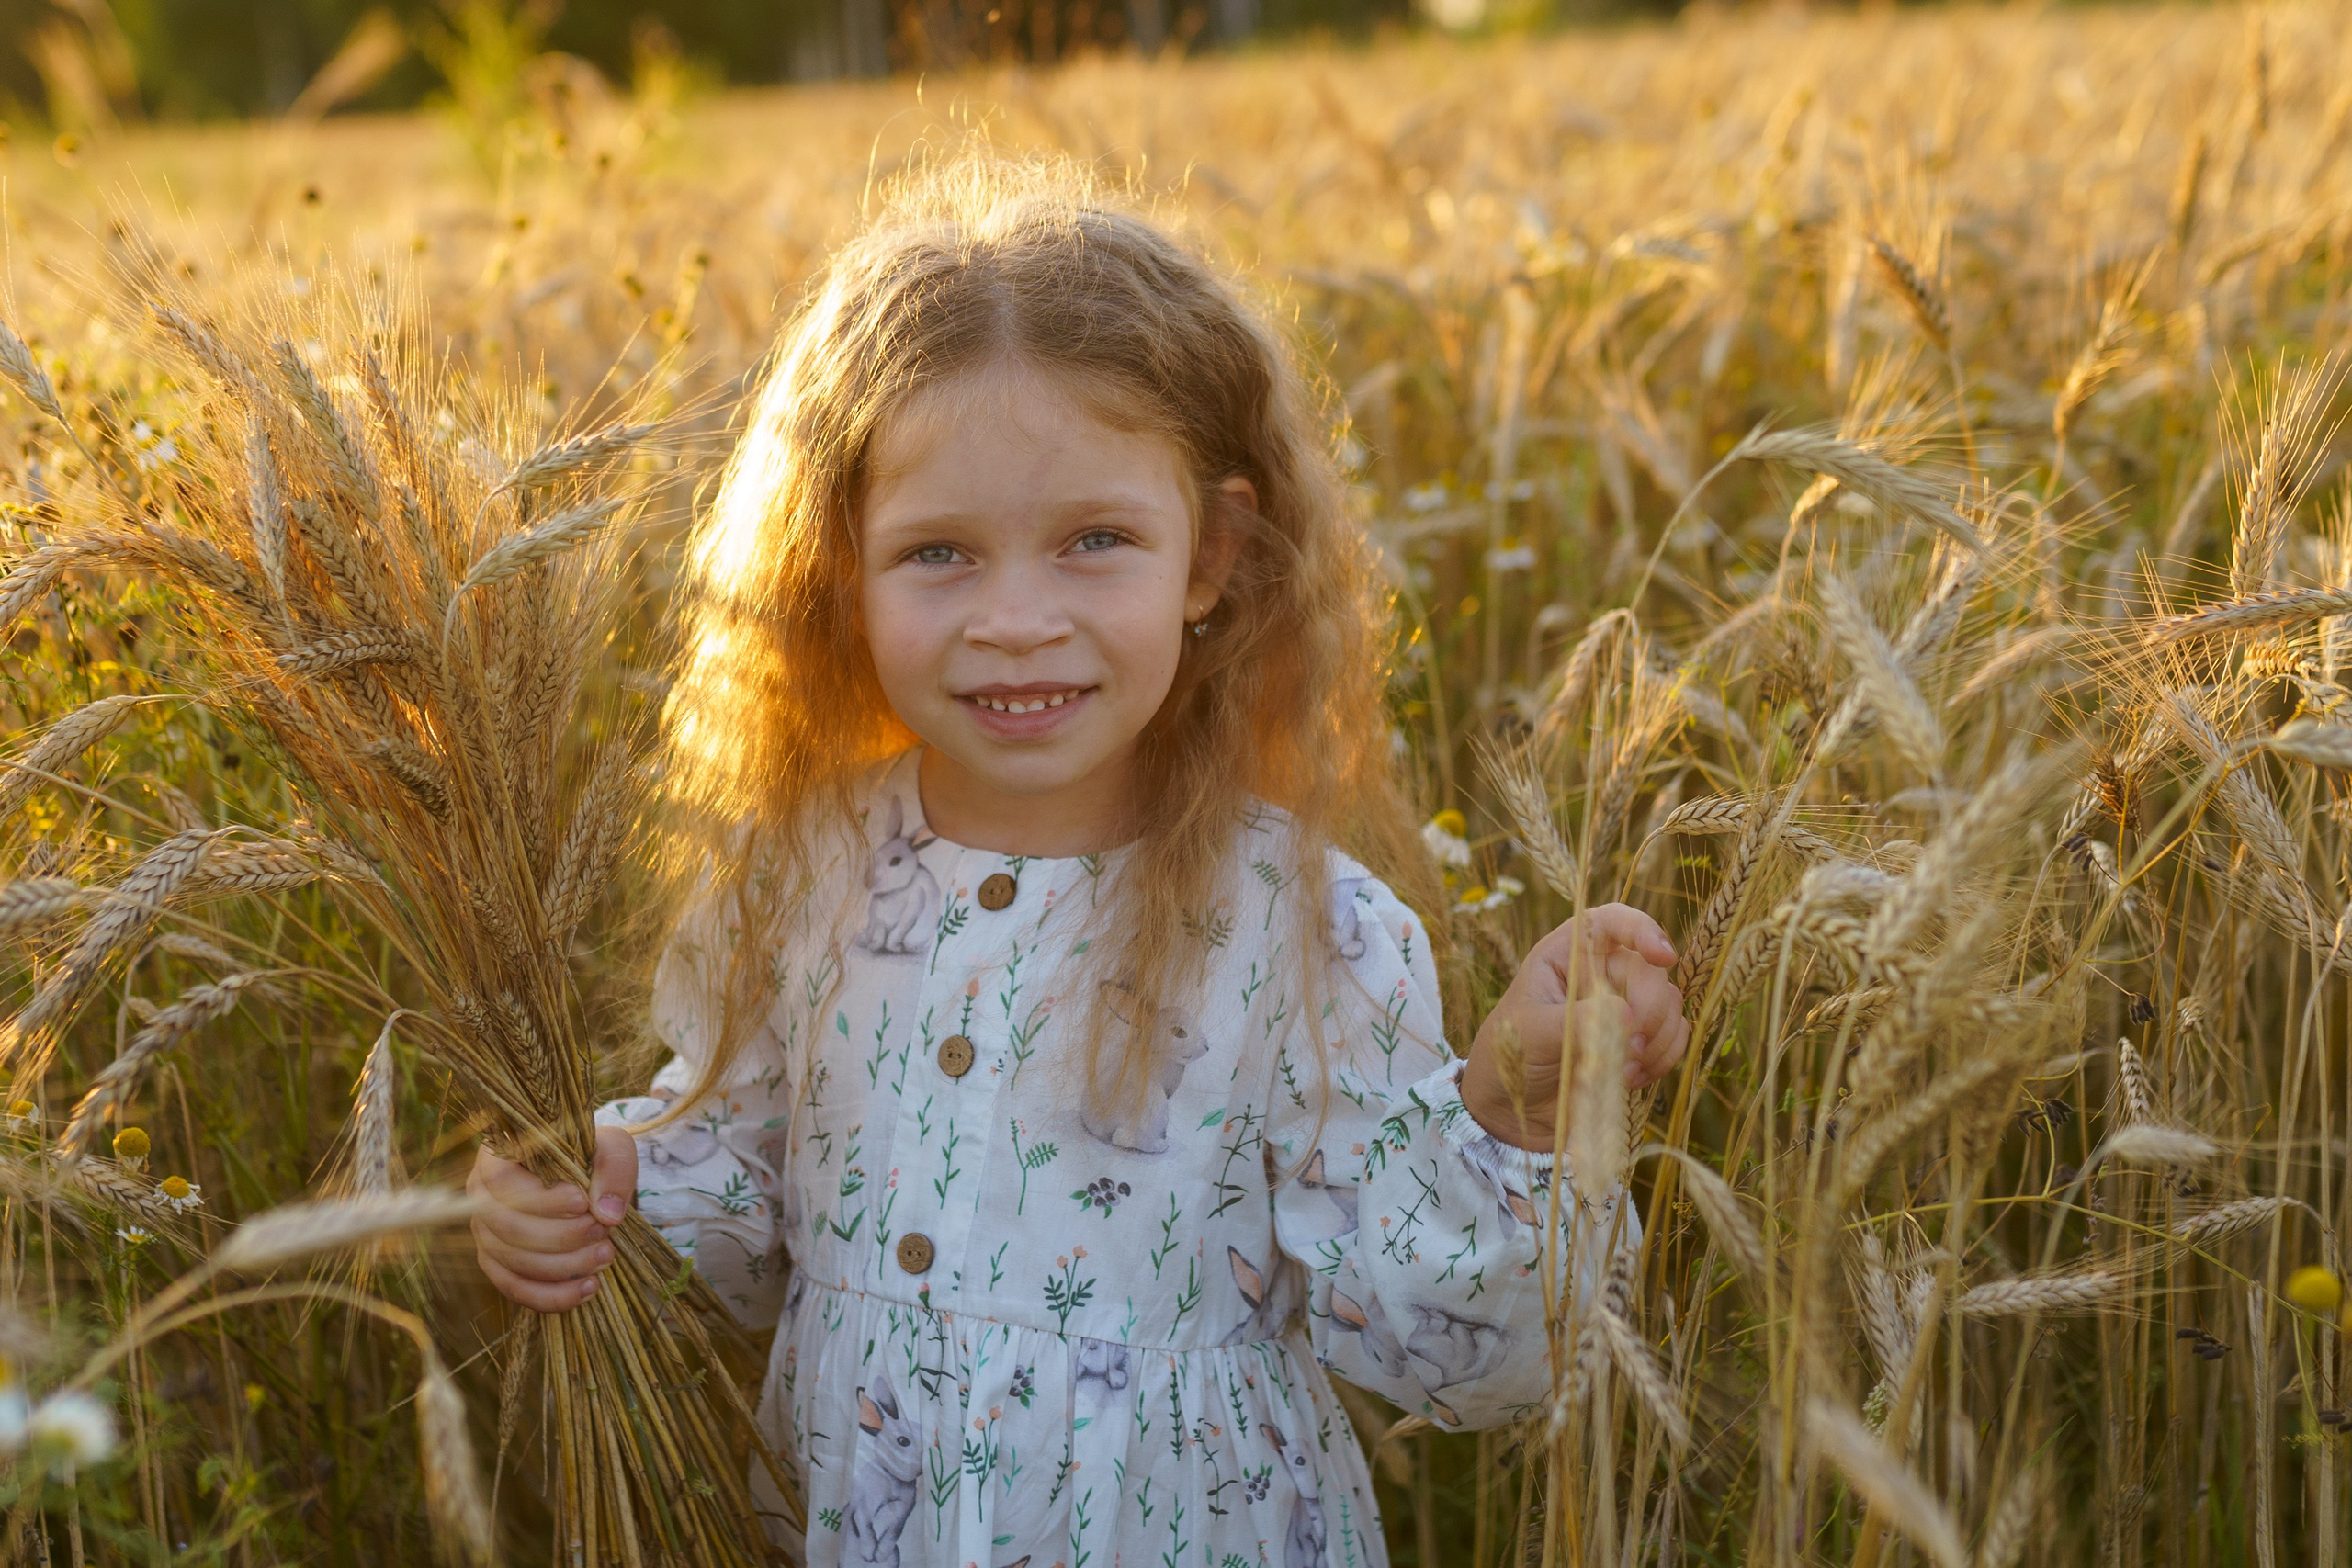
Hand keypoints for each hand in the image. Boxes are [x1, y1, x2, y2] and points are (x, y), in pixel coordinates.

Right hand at [467, 1124, 637, 1311]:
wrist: (586, 1182)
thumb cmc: (593, 1159)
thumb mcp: (611, 1149)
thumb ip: (614, 1170)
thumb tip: (607, 1214)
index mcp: (497, 1159)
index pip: (504, 1183)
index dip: (542, 1200)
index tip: (582, 1203)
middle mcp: (480, 1198)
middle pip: (509, 1228)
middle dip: (561, 1237)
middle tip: (602, 1232)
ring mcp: (484, 1234)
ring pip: (513, 1262)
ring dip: (563, 1266)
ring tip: (605, 1255)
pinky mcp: (496, 1264)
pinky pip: (515, 1288)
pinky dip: (552, 1295)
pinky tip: (588, 1287)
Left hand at [1460, 903, 1689, 1150]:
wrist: (1512, 1106)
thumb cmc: (1510, 1054)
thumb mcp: (1531, 1033)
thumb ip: (1575, 1021)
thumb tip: (1627, 1016)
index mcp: (1568, 954)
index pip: (1613, 922)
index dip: (1642, 931)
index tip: (1663, 958)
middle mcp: (1601, 972)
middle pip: (1651, 972)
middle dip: (1650, 1011)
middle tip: (1630, 1047)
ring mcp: (1624, 1005)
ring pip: (1670, 1005)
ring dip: (1657, 1041)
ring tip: (1621, 1070)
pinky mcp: (1639, 1040)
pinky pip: (1674, 1037)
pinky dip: (1663, 1059)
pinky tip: (1630, 1078)